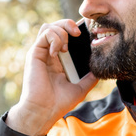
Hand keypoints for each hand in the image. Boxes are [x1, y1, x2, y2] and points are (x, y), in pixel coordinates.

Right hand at [8, 19, 98, 135]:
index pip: (65, 36)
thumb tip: (100, 70)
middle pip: (56, 27)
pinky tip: (58, 51)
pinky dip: (54, 38)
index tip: (86, 33)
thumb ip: (90, 78)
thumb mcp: (80, 89)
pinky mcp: (34, 53)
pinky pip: (44, 34)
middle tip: (78, 33)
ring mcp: (41, 53)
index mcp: (59, 60)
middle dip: (68, 24)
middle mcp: (49, 54)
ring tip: (66, 47)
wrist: (44, 111)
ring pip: (49, 27)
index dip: (74, 30)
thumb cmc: (59, 103)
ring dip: (61, 31)